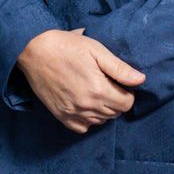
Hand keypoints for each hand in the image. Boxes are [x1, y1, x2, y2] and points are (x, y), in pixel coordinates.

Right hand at [16, 28, 144, 133]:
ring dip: (103, 109)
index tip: (117, 82)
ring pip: (100, 121)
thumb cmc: (65, 46)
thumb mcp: (95, 49)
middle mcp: (87, 105)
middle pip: (115, 113)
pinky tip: (84, 104)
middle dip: (115, 100)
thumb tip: (141, 80)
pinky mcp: (61, 115)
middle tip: (104, 83)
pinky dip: (87, 119)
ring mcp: (73, 113)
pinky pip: (83, 128)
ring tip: (93, 91)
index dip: (126, 92)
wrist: (32, 50)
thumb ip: (119, 67)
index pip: (127, 103)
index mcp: (99, 89)